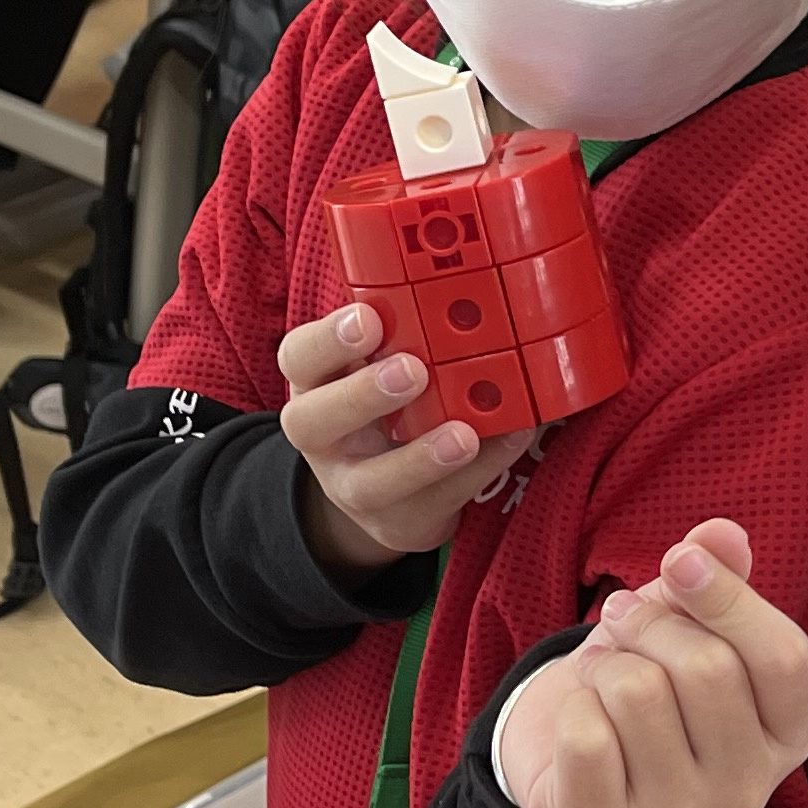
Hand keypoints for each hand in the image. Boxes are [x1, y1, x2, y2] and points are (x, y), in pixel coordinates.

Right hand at [280, 300, 525, 575]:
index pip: (299, 357)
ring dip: (420, 457)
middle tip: (413, 370)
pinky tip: (508, 440)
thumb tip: (467, 285)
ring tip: (464, 434)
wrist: (385, 492)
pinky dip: (478, 473)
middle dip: (362, 394)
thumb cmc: (388, 403)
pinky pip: (436, 504)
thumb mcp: (381, 362)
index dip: (328, 339)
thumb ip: (408, 330)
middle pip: (312, 421)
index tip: (369, 318)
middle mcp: (322, 436)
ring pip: (371, 482)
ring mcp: (353, 487)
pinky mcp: (398, 522)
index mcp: (316, 382)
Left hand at [491, 517, 807, 807]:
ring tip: (601, 671)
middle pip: (709, 669)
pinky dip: (571, 705)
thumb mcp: (690, 623)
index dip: (730, 596)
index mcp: (788, 733)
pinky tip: (579, 717)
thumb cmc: (649, 681)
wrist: (569, 758)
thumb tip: (721, 533)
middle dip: (650, 622)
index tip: (680, 559)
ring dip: (606, 661)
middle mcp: (748, 788)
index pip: (785, 658)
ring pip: (639, 694)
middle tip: (622, 620)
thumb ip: (717, 575)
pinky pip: (586, 737)